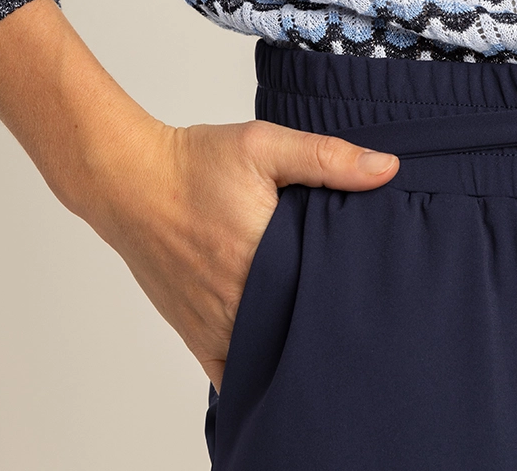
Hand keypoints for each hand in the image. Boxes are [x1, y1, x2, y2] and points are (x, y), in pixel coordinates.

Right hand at [87, 117, 398, 390]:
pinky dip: (260, 366)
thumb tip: (387, 169)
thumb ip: (326, 157)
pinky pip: (237, 372)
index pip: (328, 294)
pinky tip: (280, 348)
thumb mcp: (262, 145)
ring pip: (272, 356)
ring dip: (295, 343)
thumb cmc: (193, 162)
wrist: (129, 181)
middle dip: (328, 319)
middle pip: (302, 329)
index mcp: (262, 259)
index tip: (372, 280)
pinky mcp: (198, 336)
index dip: (354, 291)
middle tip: (350, 300)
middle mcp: (239, 302)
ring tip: (319, 321)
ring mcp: (216, 326)